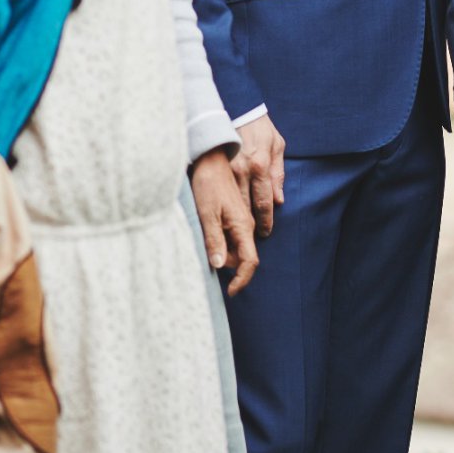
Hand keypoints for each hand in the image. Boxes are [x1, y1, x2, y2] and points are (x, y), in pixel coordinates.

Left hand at [191, 149, 258, 293]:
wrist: (209, 160)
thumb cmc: (207, 186)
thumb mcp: (207, 215)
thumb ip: (214, 241)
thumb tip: (221, 266)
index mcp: (242, 226)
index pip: (250, 261)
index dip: (242, 280)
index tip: (229, 292)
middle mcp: (245, 225)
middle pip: (242, 257)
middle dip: (228, 265)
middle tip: (206, 259)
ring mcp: (240, 220)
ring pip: (236, 247)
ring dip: (223, 253)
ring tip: (203, 242)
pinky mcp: (233, 215)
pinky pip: (231, 237)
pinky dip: (220, 243)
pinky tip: (206, 233)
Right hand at [231, 115, 285, 236]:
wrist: (237, 108)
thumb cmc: (260, 128)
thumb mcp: (277, 146)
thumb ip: (278, 174)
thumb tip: (279, 200)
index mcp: (261, 166)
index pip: (264, 202)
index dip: (266, 221)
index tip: (266, 232)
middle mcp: (243, 170)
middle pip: (246, 207)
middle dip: (251, 224)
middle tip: (253, 237)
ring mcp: (227, 170)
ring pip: (232, 202)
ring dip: (236, 217)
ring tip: (240, 230)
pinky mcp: (217, 167)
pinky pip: (222, 191)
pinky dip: (226, 204)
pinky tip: (227, 212)